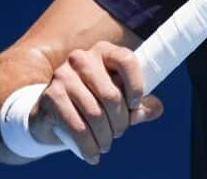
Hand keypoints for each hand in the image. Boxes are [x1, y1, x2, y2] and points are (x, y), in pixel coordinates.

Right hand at [28, 41, 163, 163]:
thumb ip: (139, 104)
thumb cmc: (93, 101)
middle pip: (111, 94)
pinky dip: (88, 146)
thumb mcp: (119, 100)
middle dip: (120, 122)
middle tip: (119, 133)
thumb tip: (156, 108)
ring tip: (106, 144)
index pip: (126, 60)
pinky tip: (93, 154)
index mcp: (104, 51)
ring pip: (95, 114)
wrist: (51, 111)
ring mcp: (63, 75)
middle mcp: (81, 58)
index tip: (135, 105)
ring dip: (105, 137)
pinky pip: (77, 126)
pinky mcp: (51, 96)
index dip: (136, 86)